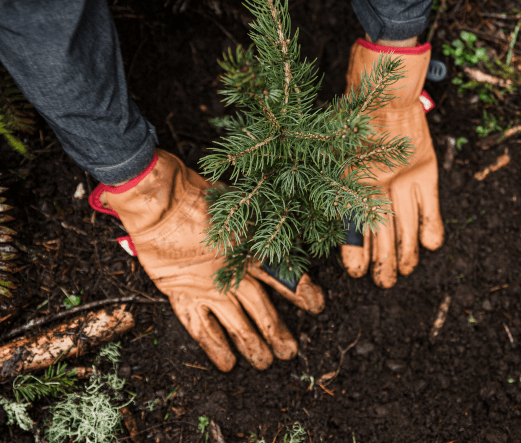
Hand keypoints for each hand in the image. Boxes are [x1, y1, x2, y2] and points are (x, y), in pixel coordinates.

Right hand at [90, 149, 323, 370]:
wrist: (163, 202)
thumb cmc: (203, 196)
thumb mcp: (242, 204)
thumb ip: (263, 221)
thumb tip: (290, 225)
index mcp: (252, 252)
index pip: (285, 277)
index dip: (302, 292)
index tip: (317, 305)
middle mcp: (234, 275)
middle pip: (263, 309)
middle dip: (278, 332)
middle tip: (290, 352)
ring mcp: (209, 289)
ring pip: (237, 325)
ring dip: (252, 345)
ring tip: (266, 363)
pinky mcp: (184, 296)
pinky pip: (201, 329)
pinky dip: (215, 347)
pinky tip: (227, 364)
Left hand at [340, 39, 443, 287]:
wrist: (384, 88)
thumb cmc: (352, 120)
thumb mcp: (337, 151)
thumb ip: (341, 184)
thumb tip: (341, 223)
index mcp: (351, 179)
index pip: (354, 225)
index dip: (356, 251)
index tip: (356, 272)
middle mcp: (377, 182)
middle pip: (382, 232)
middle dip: (384, 262)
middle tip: (385, 282)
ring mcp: (403, 177)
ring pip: (407, 225)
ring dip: (407, 252)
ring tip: (406, 270)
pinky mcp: (425, 169)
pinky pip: (429, 205)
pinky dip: (431, 226)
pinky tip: (430, 245)